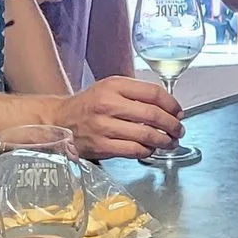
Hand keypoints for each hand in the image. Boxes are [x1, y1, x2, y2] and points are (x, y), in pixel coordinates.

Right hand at [52, 75, 182, 159]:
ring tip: (170, 142)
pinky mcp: (102, 146)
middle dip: (172, 125)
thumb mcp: (108, 88)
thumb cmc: (88, 105)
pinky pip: (134, 151)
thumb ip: (135, 94)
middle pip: (153, 115)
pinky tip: (151, 149)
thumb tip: (167, 107)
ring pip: (146, 135)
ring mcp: (104, 127)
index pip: (152, 93)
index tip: (178, 111)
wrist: (59, 121)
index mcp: (114, 86)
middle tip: (178, 130)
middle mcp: (108, 104)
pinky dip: (148, 151)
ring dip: (164, 140)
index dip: (171, 104)